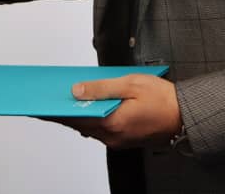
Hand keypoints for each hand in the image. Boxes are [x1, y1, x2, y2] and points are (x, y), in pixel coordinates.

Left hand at [53, 75, 181, 148]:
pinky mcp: (124, 139)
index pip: (74, 117)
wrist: (187, 115)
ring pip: (89, 126)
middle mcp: (112, 136)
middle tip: (46, 98)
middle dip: (62, 111)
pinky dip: (90, 117)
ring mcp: (118, 140)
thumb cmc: (163, 99)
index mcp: (111, 123)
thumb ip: (101, 88)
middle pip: (78, 123)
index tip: (37, 106)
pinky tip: (86, 106)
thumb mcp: (130, 84)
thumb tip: (76, 90)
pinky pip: (101, 128)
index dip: (54, 111)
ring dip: (77, 114)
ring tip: (63, 99)